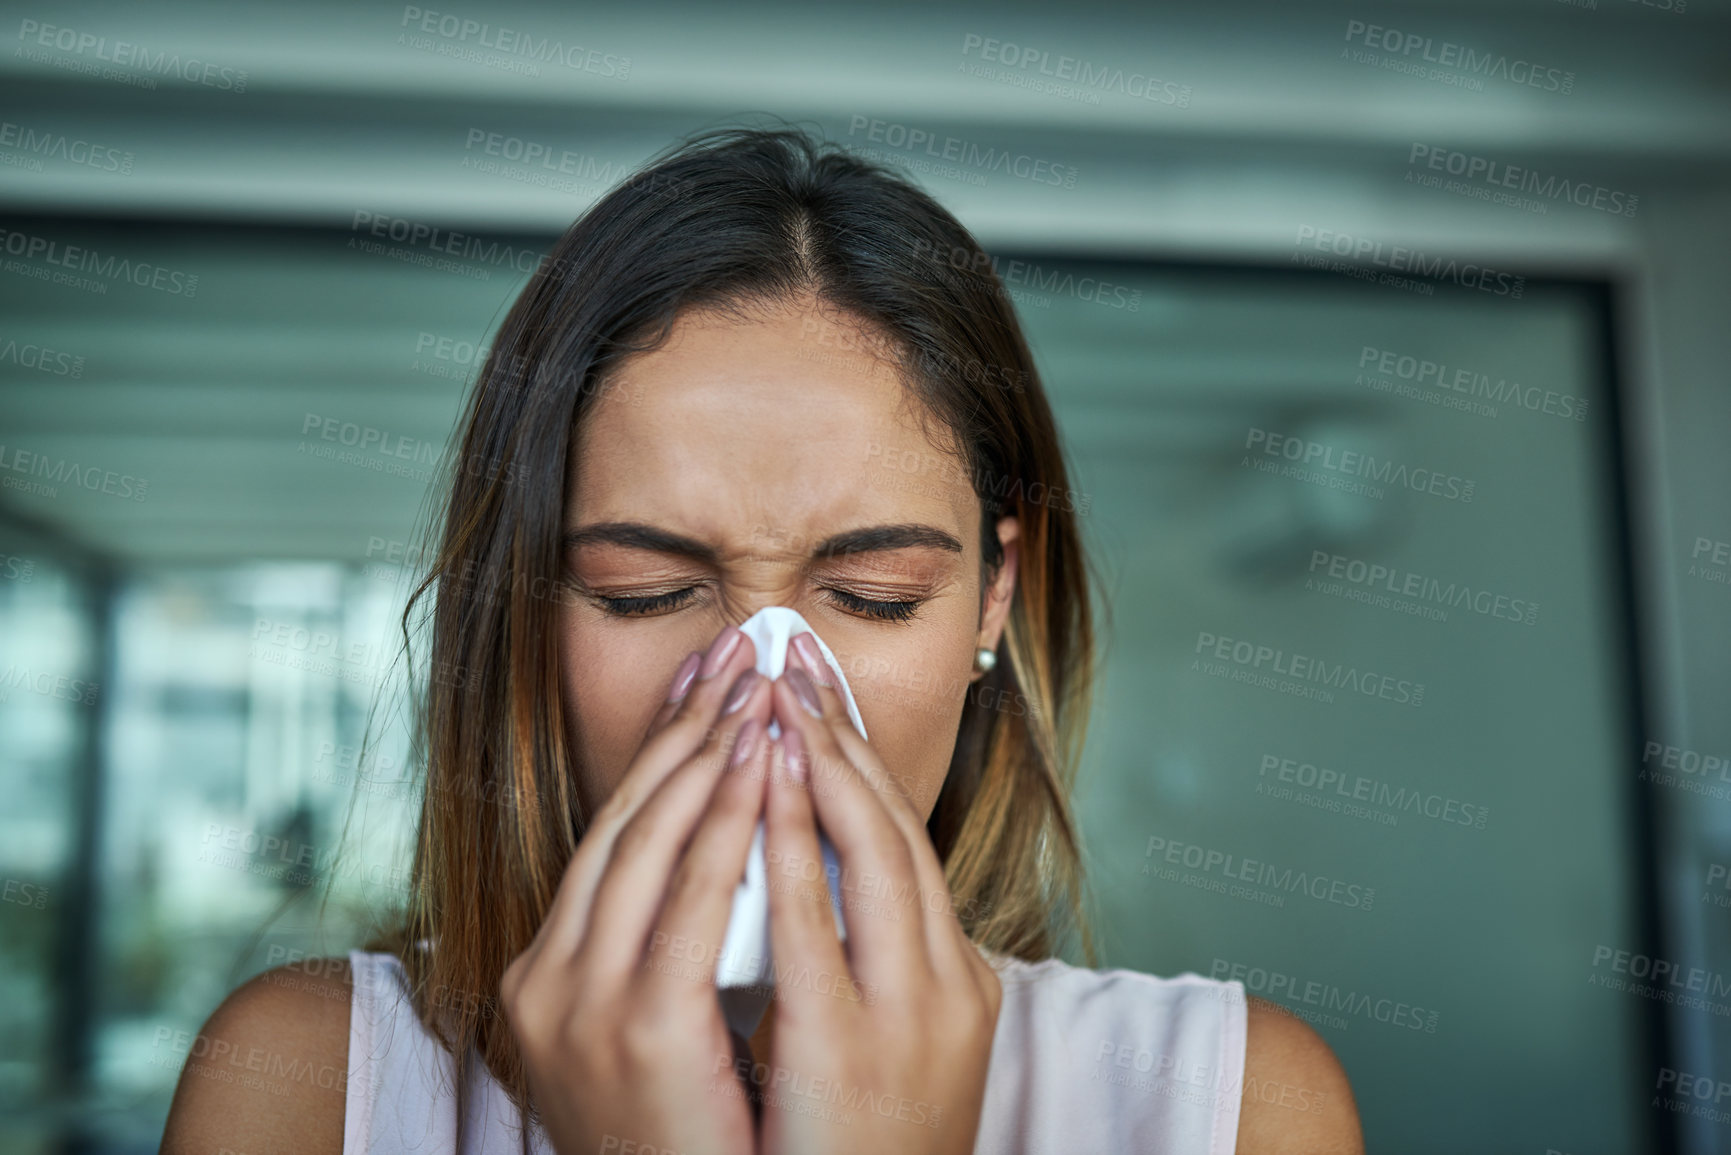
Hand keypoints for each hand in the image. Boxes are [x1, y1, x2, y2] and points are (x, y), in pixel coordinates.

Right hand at [499, 624, 774, 1154]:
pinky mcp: (634, 1027)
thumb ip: (665, 949)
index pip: (612, 835)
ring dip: (709, 753)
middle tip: (740, 650)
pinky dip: (724, 821)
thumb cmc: (690, 1144)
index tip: (705, 680)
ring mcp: (578, 1003)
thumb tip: (716, 856)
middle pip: (625, 822)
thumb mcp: (658, 1032)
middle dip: (686, 727)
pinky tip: (758, 760)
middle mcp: (548, 980)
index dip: (661, 749)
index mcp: (551, 977)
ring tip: (758, 684)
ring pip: (648, 843)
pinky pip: (687, 896)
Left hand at [751, 635, 1001, 1153]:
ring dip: (817, 763)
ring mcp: (914, 1016)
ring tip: (774, 692)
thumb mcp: (876, 1047)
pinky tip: (761, 780)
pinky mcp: (855, 1047)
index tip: (817, 687)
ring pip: (871, 853)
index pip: (901, 838)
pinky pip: (816, 922)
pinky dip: (790, 842)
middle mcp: (949, 987)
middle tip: (792, 655)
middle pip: (894, 826)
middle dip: (837, 733)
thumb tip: (812, 884)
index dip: (857, 753)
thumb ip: (859, 967)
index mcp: (955, 981)